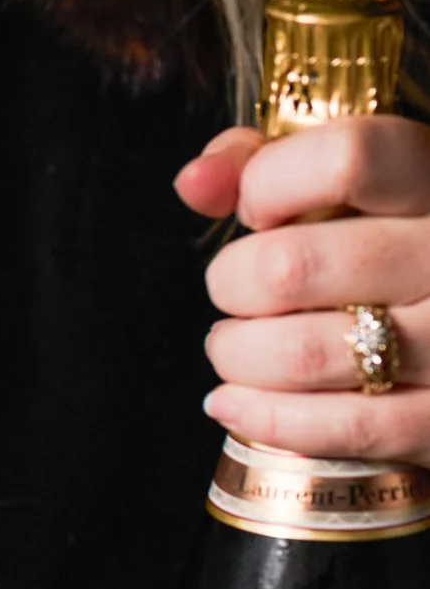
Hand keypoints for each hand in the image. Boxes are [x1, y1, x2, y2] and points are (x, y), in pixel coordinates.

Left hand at [174, 117, 429, 463]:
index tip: (256, 210)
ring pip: (303, 355)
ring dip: (238, 355)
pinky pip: (344, 428)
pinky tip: (232, 404)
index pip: (346, 161)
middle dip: (232, 283)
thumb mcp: (353, 184)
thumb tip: (195, 184)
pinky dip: (265, 418)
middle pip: (294, 268)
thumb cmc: (393, 242)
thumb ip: (266, 160)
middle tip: (233, 290)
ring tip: (233, 348)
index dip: (270, 184)